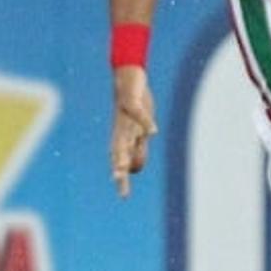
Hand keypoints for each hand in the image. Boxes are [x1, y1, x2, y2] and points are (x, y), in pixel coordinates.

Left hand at [110, 66, 157, 197]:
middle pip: (118, 150)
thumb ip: (137, 147)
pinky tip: (153, 132)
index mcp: (122, 136)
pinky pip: (138, 112)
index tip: (123, 194)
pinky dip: (145, 122)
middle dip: (119, 165)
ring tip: (124, 163)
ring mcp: (125, 115)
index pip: (120, 158)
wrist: (127, 76)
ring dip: (125, 148)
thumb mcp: (137, 129)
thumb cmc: (132, 105)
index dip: (121, 174)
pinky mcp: (131, 101)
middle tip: (117, 180)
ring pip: (124, 134)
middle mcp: (122, 128)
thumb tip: (135, 168)